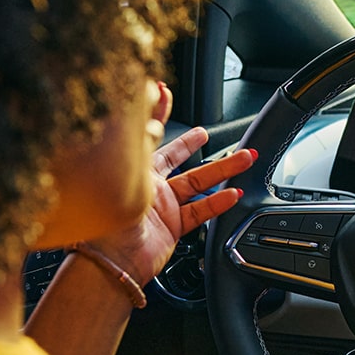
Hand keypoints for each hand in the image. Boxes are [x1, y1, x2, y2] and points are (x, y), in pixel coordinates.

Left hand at [82, 82, 255, 284]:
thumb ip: (142, 146)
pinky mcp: (172, 227)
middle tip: (211, 133)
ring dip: (222, 171)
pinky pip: (200, 211)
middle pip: (177, 158)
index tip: (164, 91)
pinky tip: (233, 194)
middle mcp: (146, 185)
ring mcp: (161, 206)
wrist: (112, 264)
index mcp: (131, 169)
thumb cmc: (108, 222)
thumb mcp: (127, 175)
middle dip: (195, 143)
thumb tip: (149, 117)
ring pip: (197, 182)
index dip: (158, 111)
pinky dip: (218, 202)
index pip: (147, 133)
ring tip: (245, 159)